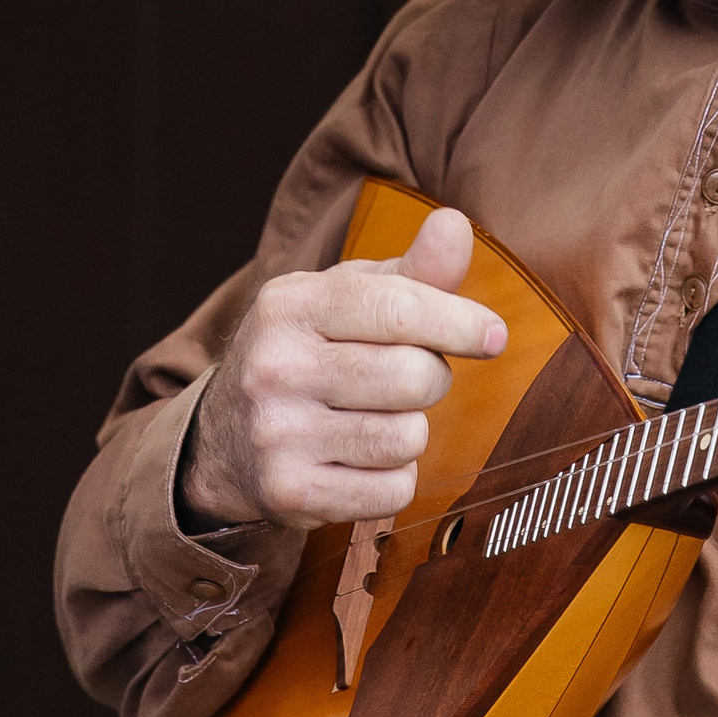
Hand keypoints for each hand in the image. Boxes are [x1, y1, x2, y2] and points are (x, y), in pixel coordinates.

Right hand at [180, 208, 506, 529]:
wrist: (225, 438)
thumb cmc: (312, 352)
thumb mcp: (347, 300)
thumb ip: (412, 271)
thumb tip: (455, 225)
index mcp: (291, 304)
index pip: (398, 309)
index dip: (460, 323)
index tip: (492, 336)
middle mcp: (275, 366)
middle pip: (414, 378)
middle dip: (431, 380)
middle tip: (405, 380)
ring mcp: (277, 433)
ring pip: (408, 438)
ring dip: (411, 432)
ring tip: (374, 419)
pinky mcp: (290, 491)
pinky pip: (393, 491)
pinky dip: (394, 479)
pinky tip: (360, 460)